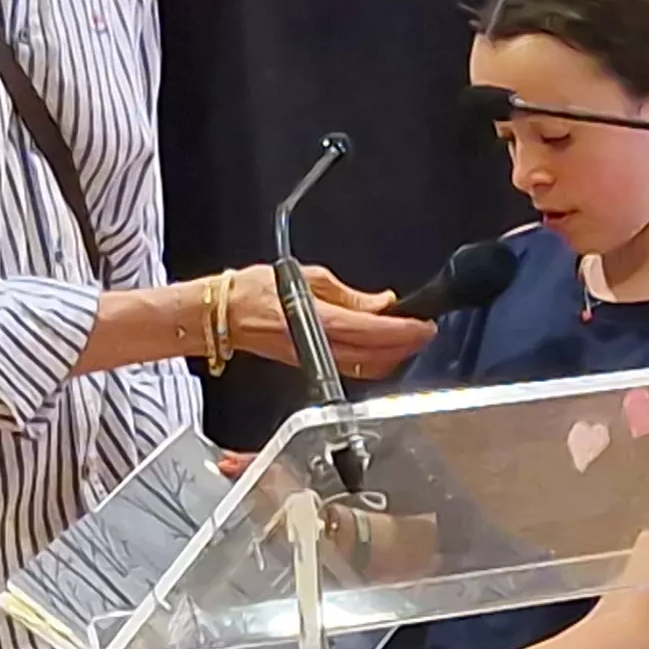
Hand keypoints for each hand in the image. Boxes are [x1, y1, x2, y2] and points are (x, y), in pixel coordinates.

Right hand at [219, 265, 433, 379]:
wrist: (223, 315)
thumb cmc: (252, 292)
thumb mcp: (306, 277)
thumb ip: (348, 294)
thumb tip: (381, 302)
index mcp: (317, 321)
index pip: (372, 331)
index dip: (403, 330)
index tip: (424, 324)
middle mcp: (317, 347)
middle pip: (375, 357)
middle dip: (406, 347)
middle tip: (425, 332)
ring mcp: (314, 361)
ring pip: (365, 369)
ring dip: (392, 357)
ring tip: (408, 340)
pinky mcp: (310, 366)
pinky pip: (350, 371)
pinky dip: (372, 363)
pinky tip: (382, 351)